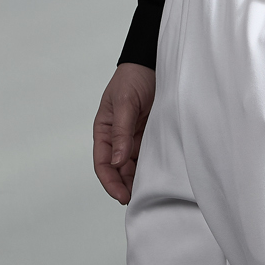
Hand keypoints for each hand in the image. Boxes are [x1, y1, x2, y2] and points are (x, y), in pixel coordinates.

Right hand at [93, 62, 156, 203]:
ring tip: (152, 194)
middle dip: (126, 187)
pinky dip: (154, 170)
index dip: (110, 182)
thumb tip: (116, 160)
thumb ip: (121, 132)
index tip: (122, 196)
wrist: (155, 62)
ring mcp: (136, 140)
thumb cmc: (133, 77)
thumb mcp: (124, 102)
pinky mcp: (153, 138)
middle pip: (119, 171)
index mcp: (104, 131)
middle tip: (139, 201)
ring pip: (135, 168)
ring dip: (140, 181)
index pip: (102, 163)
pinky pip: (151, 158)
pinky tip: (162, 178)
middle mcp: (118, 139)